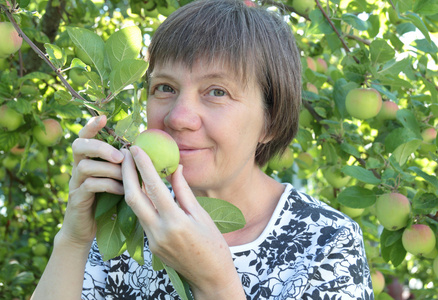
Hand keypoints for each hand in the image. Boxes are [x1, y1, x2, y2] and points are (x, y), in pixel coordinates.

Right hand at [58, 115, 124, 246]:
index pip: (85, 137)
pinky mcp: (77, 198)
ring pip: (85, 166)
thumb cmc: (106, 201)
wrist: (86, 229)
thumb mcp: (117, 180)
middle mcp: (78, 168)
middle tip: (120, 156)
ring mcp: (75, 183)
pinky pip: (89, 186)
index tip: (104, 118)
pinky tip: (122, 191)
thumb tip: (148, 153)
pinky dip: (108, 186)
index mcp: (88, 159)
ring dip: (109, 169)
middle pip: (79, 145)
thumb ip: (125, 166)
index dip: (92, 126)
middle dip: (100, 146)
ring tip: (125, 178)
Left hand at [121, 146, 244, 297]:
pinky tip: (141, 189)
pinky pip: (141, 218)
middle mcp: (159, 231)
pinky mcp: (151, 245)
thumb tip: (175, 168)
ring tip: (130, 167)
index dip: (143, 165)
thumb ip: (184, 192)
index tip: (136, 148)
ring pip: (134, 208)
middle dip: (126, 173)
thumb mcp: (201, 215)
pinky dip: (140, 201)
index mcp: (175, 222)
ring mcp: (152, 240)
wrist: (210, 278)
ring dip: (129, 186)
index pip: (154, 187)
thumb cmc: (213, 246)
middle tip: (124, 154)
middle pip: (133, 198)